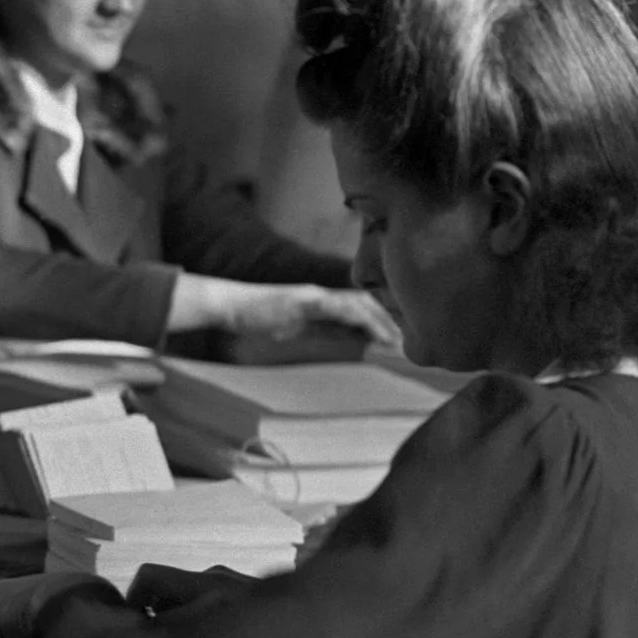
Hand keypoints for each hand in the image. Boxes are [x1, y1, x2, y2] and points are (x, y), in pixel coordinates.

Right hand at [167, 277, 399, 344]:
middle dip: (389, 320)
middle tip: (408, 341)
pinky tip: (374, 336)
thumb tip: (349, 340)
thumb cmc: (253, 318)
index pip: (359, 307)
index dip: (380, 321)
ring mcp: (314, 297)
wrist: (229, 305)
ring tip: (397, 341)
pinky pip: (341, 309)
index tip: (397, 339)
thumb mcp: (293, 327)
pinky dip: (362, 321)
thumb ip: (320, 331)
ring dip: (381, 322)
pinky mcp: (305, 301)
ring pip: (359, 304)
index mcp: (319, 302)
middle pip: (366, 303)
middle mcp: (321, 295)